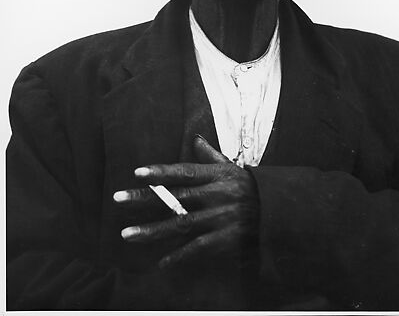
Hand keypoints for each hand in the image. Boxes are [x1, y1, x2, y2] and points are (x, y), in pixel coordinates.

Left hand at [113, 135, 259, 269]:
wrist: (277, 210)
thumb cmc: (248, 186)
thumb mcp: (231, 168)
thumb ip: (210, 156)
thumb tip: (195, 139)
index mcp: (216, 175)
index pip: (184, 171)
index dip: (160, 172)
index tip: (137, 173)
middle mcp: (216, 195)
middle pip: (175, 197)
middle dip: (145, 198)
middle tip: (117, 199)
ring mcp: (220, 218)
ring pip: (181, 224)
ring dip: (152, 230)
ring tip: (127, 234)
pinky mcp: (225, 239)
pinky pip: (198, 248)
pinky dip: (179, 256)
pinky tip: (161, 263)